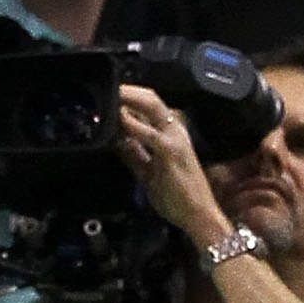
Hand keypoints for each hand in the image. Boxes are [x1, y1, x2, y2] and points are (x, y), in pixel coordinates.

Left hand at [116, 85, 226, 250]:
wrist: (198, 216)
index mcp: (169, 133)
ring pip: (151, 106)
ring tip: (110, 93)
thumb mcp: (148, 172)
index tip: (108, 93)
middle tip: (105, 86)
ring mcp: (175, 138)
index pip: (148, 106)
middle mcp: (174, 130)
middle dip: (127, 90)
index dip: (128, 97)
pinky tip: (120, 119)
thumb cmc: (177, 196)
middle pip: (150, 99)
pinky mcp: (172, 151)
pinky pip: (150, 133)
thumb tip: (115, 140)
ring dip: (129, 98)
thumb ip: (134, 154)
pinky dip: (134, 123)